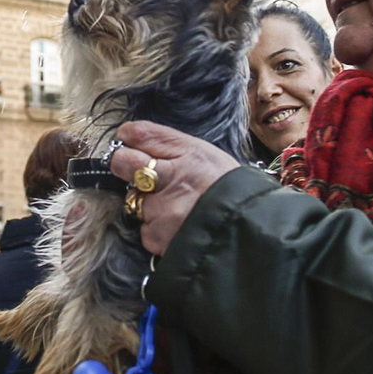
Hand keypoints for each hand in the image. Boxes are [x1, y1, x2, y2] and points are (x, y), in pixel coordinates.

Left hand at [108, 121, 237, 255]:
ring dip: (147, 203)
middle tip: (149, 177)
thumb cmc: (225, 186)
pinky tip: (176, 226)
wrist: (249, 228)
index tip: (135, 148)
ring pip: (133, 201)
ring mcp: (163, 214)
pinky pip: (145, 230)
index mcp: (184, 155)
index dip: (130, 142)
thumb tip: (127, 133)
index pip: (136, 135)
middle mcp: (171, 182)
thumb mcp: (202, 151)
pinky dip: (156, 229)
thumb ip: (164, 140)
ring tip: (175, 206)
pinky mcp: (160, 240)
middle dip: (127, 167)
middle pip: (123, 164)